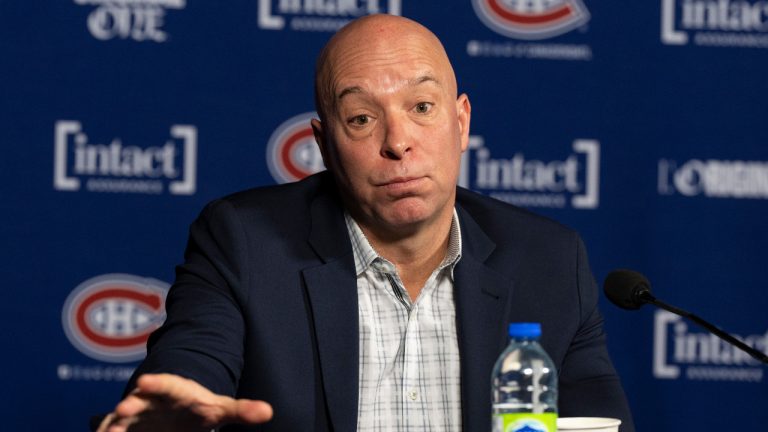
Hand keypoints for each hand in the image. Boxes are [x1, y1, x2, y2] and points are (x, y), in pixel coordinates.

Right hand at [97, 373, 272, 431]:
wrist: (182, 413)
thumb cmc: (201, 409)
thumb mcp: (221, 409)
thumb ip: (242, 410)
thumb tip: (269, 412)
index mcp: (177, 390)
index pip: (168, 383)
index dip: (157, 382)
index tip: (145, 381)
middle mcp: (153, 398)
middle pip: (141, 398)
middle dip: (131, 402)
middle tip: (123, 408)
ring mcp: (138, 412)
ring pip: (122, 415)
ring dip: (114, 422)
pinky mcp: (127, 427)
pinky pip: (113, 428)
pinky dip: (107, 431)